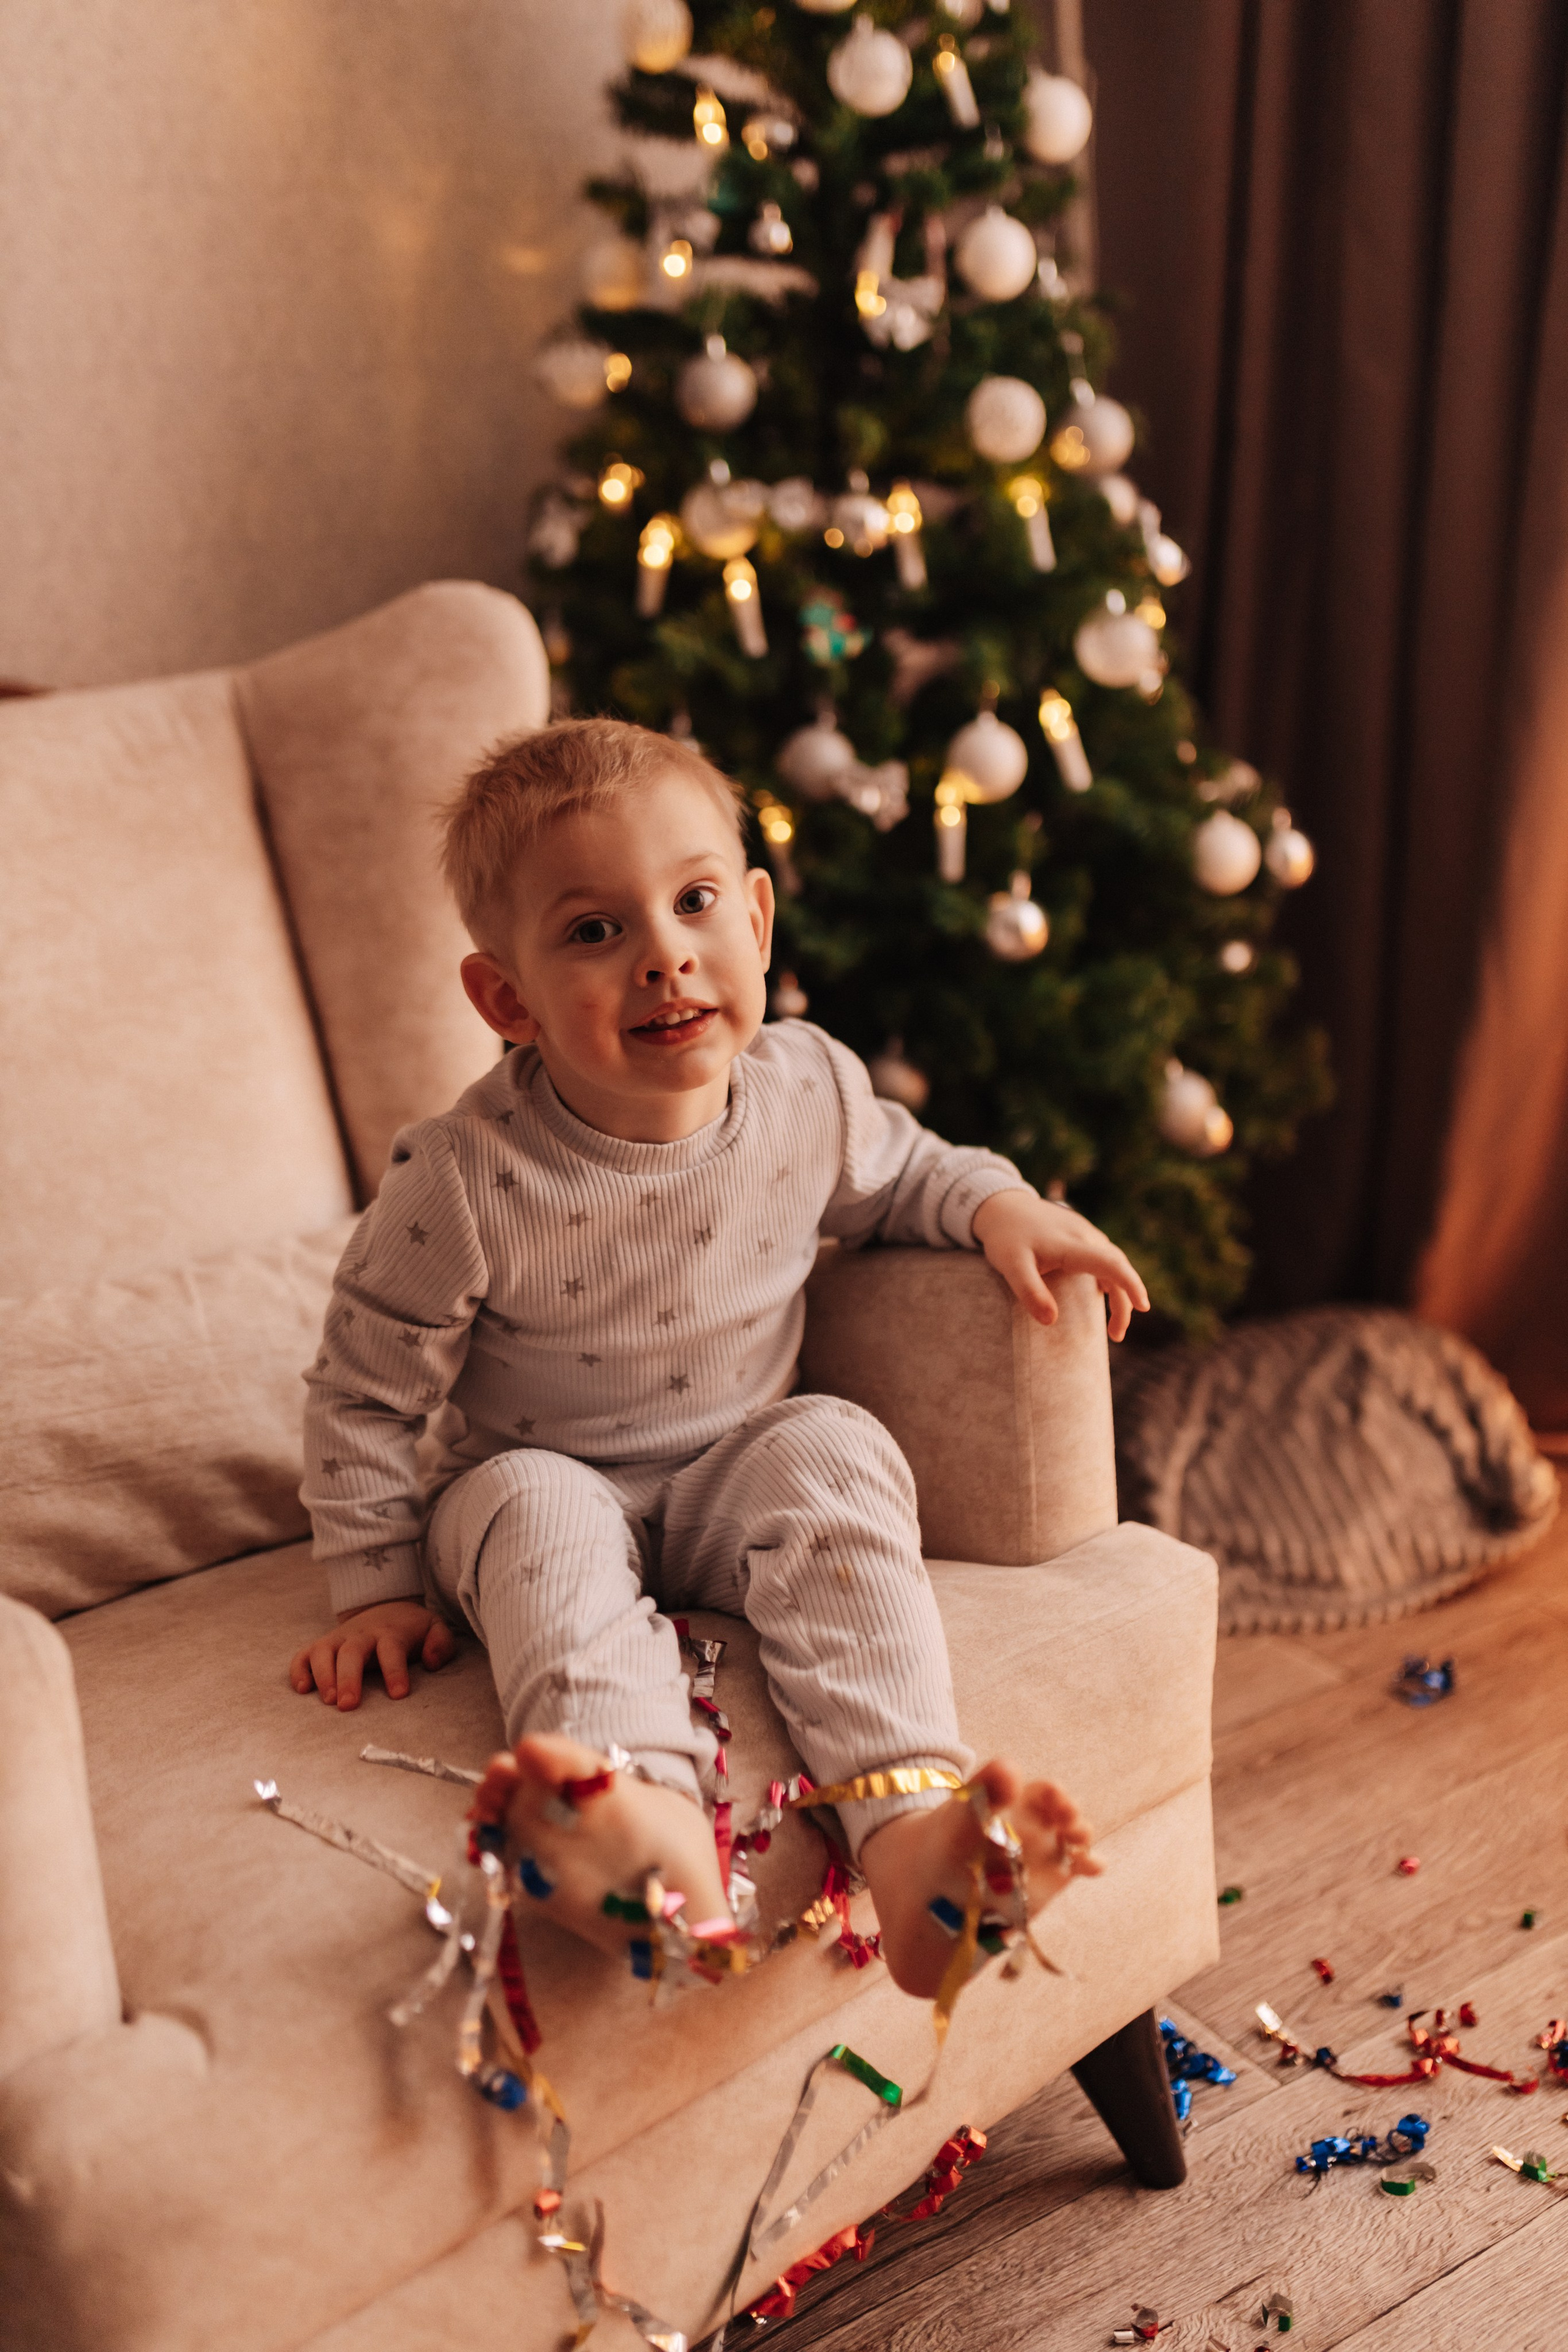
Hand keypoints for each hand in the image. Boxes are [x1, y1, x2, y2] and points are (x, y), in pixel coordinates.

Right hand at [289, 1600, 458, 1710]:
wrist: (385, 1606)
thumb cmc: (410, 1628)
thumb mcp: (434, 1629)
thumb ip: (441, 1644)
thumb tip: (431, 1662)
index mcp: (390, 1633)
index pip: (391, 1650)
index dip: (395, 1671)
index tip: (399, 1694)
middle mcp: (361, 1635)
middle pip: (352, 1652)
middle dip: (349, 1678)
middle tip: (349, 1705)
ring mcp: (338, 1639)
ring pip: (324, 1652)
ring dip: (323, 1676)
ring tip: (328, 1701)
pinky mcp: (321, 1645)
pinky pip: (303, 1655)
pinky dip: (299, 1670)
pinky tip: (303, 1689)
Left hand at [971, 1190, 1149, 1341]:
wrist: (1002, 1206)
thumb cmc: (1006, 1237)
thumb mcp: (1010, 1265)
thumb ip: (1029, 1291)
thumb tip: (1051, 1321)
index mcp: (1071, 1244)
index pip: (1110, 1263)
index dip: (1129, 1284)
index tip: (1144, 1307)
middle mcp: (1085, 1236)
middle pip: (1117, 1266)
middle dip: (1125, 1301)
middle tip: (1116, 1335)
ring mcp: (1085, 1233)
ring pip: (1113, 1262)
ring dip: (1119, 1291)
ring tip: (1113, 1326)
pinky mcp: (1081, 1235)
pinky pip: (1104, 1257)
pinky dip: (1110, 1278)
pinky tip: (1104, 1293)